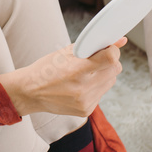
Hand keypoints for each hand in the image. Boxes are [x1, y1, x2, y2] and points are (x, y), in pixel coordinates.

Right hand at [0, 38, 125, 118]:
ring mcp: (86, 102)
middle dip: (109, 62)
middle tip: (95, 59)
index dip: (112, 51)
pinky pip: (101, 93)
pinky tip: (81, 86)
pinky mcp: (86, 110)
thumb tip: (120, 41)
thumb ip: (93, 45)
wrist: (30, 92)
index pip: (110, 59)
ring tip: (85, 74)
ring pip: (110, 81)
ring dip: (103, 75)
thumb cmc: (46, 69)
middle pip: (114, 70)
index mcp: (76, 70)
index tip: (108, 48)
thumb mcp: (66, 52)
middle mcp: (83, 88)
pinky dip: (95, 87)